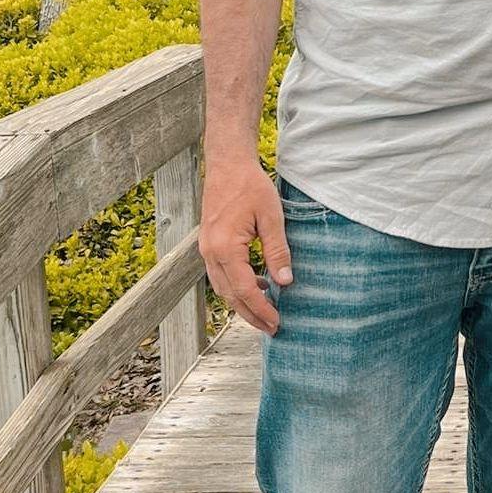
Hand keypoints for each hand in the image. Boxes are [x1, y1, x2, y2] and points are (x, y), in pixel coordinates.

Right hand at [201, 159, 291, 335]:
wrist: (227, 164)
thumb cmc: (250, 186)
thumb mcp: (271, 217)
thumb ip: (277, 250)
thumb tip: (285, 281)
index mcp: (225, 248)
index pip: (244, 290)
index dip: (261, 309)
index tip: (277, 322)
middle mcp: (210, 253)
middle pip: (230, 295)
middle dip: (251, 314)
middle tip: (273, 328)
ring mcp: (206, 249)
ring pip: (223, 288)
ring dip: (242, 303)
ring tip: (266, 313)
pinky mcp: (209, 245)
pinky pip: (221, 275)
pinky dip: (236, 287)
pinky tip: (256, 285)